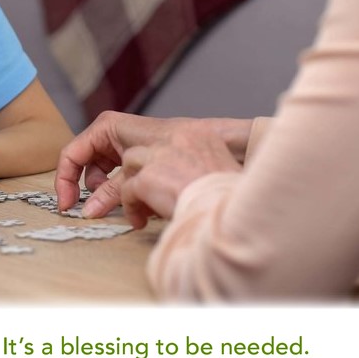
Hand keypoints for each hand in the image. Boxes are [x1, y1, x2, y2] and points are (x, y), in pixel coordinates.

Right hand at [55, 111, 198, 216]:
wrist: (215, 145)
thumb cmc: (177, 151)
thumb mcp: (135, 174)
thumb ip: (110, 191)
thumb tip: (88, 212)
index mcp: (109, 127)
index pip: (73, 153)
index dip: (65, 180)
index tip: (67, 206)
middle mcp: (115, 133)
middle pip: (87, 164)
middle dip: (92, 188)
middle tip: (96, 211)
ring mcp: (126, 145)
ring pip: (104, 172)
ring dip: (110, 192)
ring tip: (129, 206)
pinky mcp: (139, 156)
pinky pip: (121, 174)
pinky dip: (125, 189)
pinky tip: (141, 202)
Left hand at [119, 130, 241, 227]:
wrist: (227, 214)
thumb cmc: (231, 202)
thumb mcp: (223, 174)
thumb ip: (202, 170)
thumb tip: (189, 183)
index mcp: (200, 136)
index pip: (170, 141)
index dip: (163, 161)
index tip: (164, 177)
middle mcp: (177, 140)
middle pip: (147, 148)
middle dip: (143, 170)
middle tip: (148, 192)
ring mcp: (159, 157)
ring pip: (131, 163)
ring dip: (134, 186)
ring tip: (142, 208)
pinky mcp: (146, 178)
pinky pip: (127, 190)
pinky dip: (131, 207)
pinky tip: (140, 221)